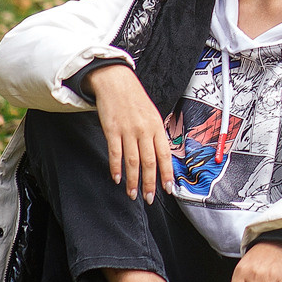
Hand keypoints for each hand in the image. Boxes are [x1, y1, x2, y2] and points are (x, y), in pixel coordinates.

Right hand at [89, 63, 171, 202]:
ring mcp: (128, 130)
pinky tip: (117, 178)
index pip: (165, 155)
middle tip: (149, 198)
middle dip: (150, 183)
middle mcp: (145, 130)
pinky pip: (115, 153)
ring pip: (132, 161)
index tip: (169, 189)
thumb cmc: (135, 100)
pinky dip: (116, 167)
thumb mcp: (153, 115)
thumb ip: (156, 135)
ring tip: (132, 194)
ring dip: (133, 180)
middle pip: (149, 162)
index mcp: (157, 127)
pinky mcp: (112, 130)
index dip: (167, 173)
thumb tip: (162, 156)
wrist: (116, 82)